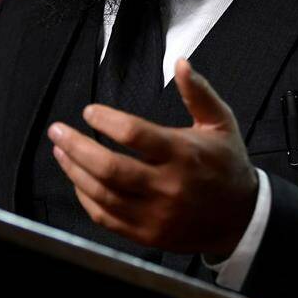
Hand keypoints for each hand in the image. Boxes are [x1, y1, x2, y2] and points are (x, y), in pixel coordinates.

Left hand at [47, 58, 257, 257]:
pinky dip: (86, 198)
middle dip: (76, 147)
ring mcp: (156, 214)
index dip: (106, 120)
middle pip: (109, 167)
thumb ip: (198, 92)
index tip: (89, 111)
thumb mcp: (220, 122)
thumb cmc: (227, 164)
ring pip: (102, 194)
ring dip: (74, 170)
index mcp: (183, 154)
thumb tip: (180, 63)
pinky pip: (106, 218)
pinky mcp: (147, 234)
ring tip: (60, 151)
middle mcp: (167, 186)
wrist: (240, 217)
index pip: (134, 134)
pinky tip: (77, 180)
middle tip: (57, 130)